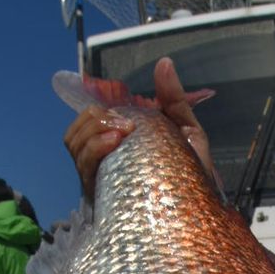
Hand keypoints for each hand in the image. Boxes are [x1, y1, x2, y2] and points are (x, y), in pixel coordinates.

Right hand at [63, 56, 215, 201]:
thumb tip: (164, 62)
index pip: (88, 121)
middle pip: (75, 131)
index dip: (97, 110)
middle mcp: (104, 162)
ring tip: (121, 133)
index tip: (125, 112)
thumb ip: (174, 98)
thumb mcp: (186, 131)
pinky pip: (83, 166)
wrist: (201, 210)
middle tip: (127, 124)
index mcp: (118, 146)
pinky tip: (115, 143)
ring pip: (73, 144)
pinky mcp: (100, 196)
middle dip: (95, 118)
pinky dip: (94, 148)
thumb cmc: (192, 174)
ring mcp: (99, 179)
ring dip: (92, 131)